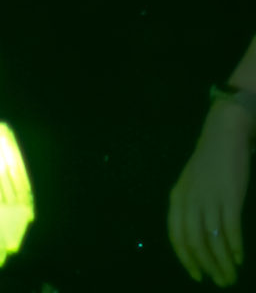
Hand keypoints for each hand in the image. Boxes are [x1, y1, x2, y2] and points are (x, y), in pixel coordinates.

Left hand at [172, 101, 251, 285]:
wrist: (223, 136)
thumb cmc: (209, 164)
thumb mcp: (191, 185)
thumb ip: (190, 208)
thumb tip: (196, 238)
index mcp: (177, 198)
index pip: (176, 236)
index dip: (186, 258)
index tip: (198, 275)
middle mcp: (189, 200)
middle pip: (195, 241)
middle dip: (207, 265)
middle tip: (220, 281)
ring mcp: (209, 197)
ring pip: (212, 238)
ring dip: (222, 261)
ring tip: (230, 275)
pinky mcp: (230, 195)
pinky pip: (229, 227)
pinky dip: (234, 246)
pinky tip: (238, 257)